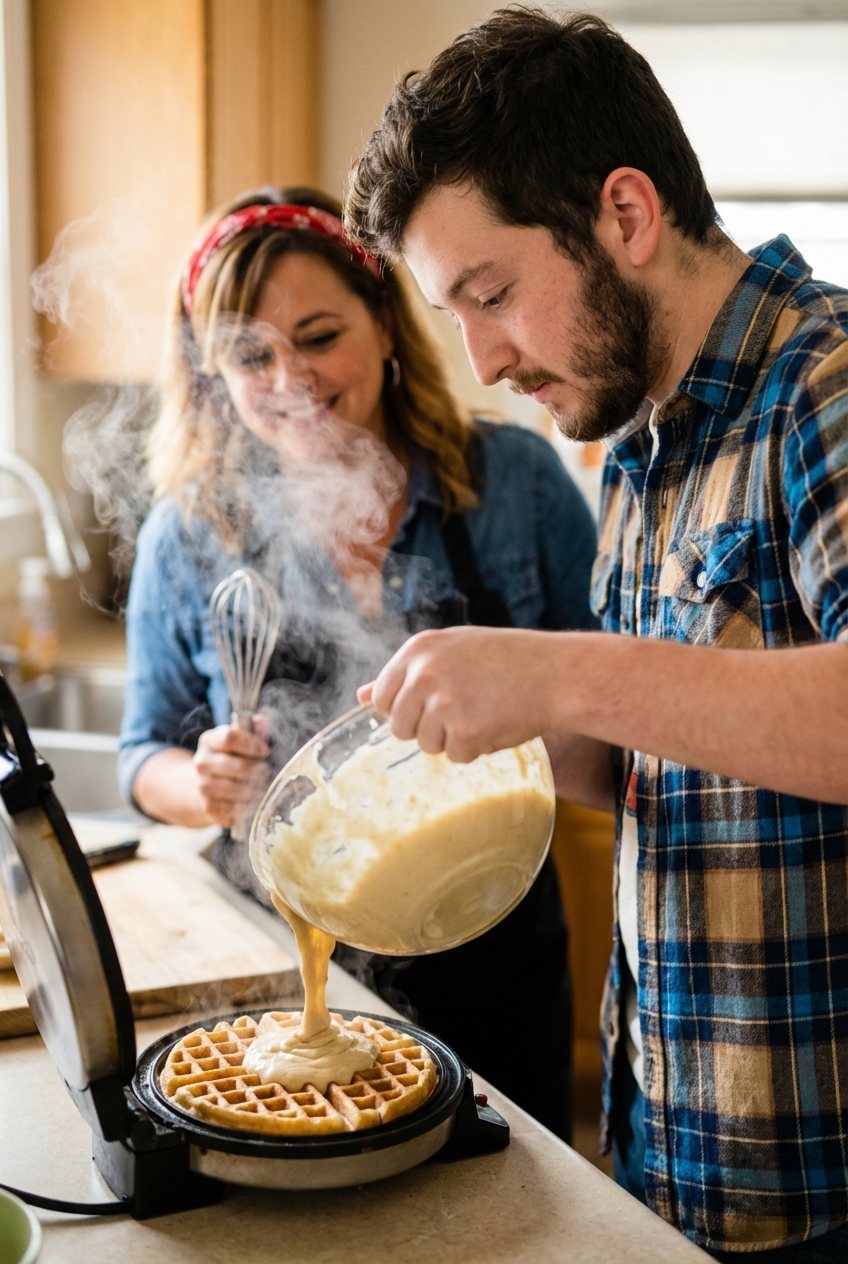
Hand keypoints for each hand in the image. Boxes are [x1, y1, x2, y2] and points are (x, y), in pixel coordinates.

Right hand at [192, 715, 271, 827]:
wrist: (204, 785)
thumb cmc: (231, 759)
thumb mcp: (240, 740)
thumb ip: (254, 730)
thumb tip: (262, 720)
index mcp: (209, 741)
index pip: (230, 738)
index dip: (252, 744)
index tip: (265, 750)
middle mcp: (202, 763)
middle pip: (239, 766)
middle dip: (259, 770)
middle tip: (266, 771)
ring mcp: (203, 786)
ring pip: (239, 789)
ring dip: (256, 789)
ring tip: (262, 785)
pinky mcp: (208, 807)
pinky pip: (236, 809)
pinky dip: (249, 805)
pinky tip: (253, 799)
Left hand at [357, 626, 557, 761]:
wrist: (556, 673)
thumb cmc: (507, 660)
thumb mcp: (451, 651)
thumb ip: (407, 673)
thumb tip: (360, 696)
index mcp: (418, 649)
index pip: (381, 698)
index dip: (405, 709)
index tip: (432, 705)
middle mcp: (423, 674)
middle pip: (399, 726)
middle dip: (427, 728)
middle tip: (463, 710)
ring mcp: (442, 703)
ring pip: (426, 744)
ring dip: (453, 739)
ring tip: (483, 713)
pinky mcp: (464, 731)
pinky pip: (455, 756)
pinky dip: (475, 749)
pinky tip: (495, 724)